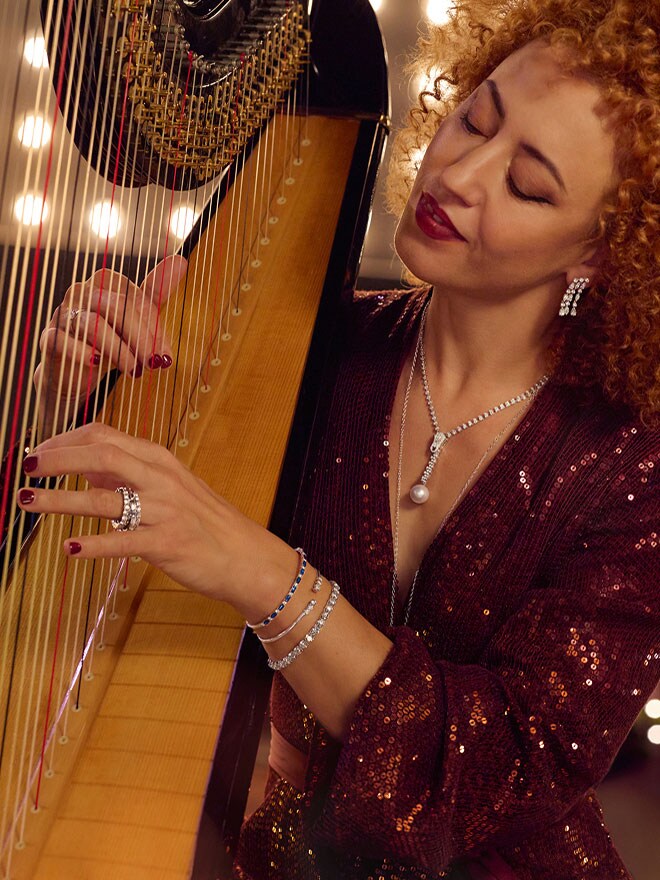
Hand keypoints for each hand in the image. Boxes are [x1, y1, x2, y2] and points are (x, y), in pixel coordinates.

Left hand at [17, 422, 296, 616]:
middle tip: (25, 466)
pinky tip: (70, 549)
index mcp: (159, 459)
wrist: (244, 555)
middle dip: (57, 459)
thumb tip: (82, 464)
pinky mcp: (167, 543)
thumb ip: (127, 474)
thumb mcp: (169, 487)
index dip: (64, 441)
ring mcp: (164, 510)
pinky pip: (123, 542)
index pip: (105, 435)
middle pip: (101, 454)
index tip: (37, 452)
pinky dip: (94, 544)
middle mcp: (160, 478)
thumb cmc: (205, 522)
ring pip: (104, 499)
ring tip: (26, 501)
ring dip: (60, 500)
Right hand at [34, 256, 187, 435]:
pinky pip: (61, 339)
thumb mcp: (134, 318)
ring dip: (118, 350)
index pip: (134, 298)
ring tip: (135, 371)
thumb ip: (155, 293)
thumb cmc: (107, 339)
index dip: (153, 327)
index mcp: (104, 282)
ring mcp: (63, 314)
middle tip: (155, 364)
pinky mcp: (49, 338)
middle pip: (115, 307)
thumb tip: (181, 260)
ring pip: (92, 324)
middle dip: (140, 338)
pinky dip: (80, 351)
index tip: (166, 355)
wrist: (72, 371)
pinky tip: (97, 363)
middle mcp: (82, 292)